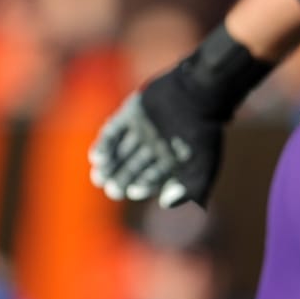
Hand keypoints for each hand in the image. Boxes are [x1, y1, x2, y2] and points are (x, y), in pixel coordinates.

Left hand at [88, 90, 222, 209]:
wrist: (197, 94)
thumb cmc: (202, 133)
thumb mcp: (203, 166)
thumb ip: (189, 189)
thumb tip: (165, 204)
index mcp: (171, 157)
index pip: (152, 176)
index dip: (141, 185)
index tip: (131, 192)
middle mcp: (154, 143)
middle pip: (133, 165)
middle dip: (121, 178)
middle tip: (110, 189)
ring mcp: (142, 127)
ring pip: (122, 150)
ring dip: (110, 164)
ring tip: (99, 177)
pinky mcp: (131, 112)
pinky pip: (114, 130)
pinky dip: (105, 144)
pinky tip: (96, 158)